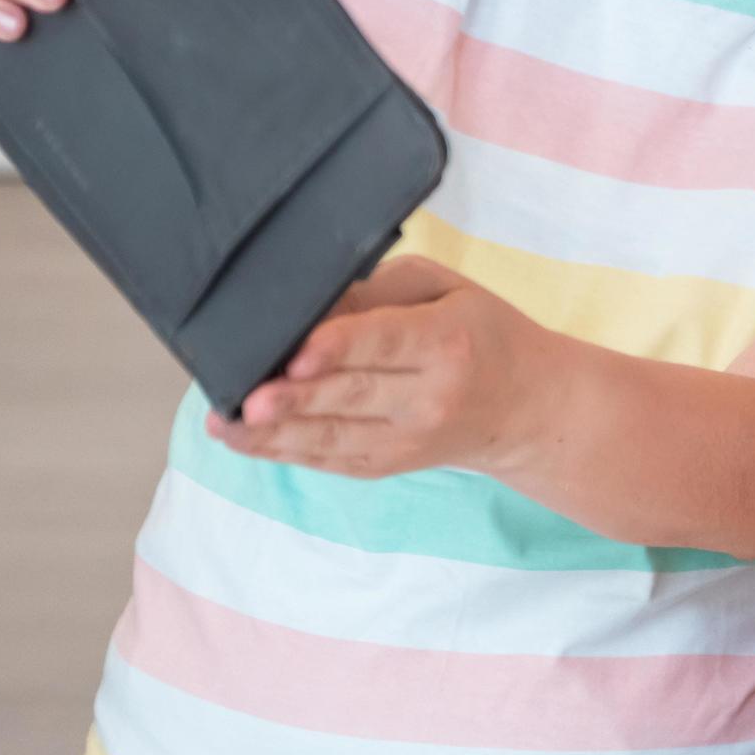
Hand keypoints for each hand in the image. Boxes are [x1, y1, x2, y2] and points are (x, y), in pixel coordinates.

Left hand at [207, 257, 539, 477]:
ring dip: (274, 434)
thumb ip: (383, 290)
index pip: (386, 343)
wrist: (528, 408)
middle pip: (352, 396)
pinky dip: (287, 452)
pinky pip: (332, 461)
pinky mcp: (391, 465)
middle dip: (294, 400)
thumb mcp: (449, 289)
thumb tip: (313, 308)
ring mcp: (409, 439)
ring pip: (334, 438)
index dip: (339, 349)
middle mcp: (429, 397)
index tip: (296, 355)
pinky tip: (246, 440)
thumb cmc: (484, 332)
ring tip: (227, 424)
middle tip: (244, 400)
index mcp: (448, 340)